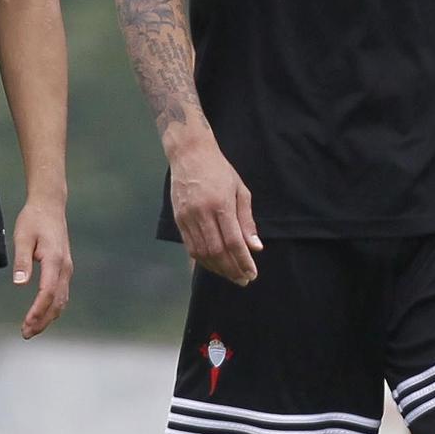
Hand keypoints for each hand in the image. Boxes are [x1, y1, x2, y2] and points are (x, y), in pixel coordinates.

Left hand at [12, 199, 72, 338]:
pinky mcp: (65, 268)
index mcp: (55, 260)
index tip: (26, 324)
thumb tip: (20, 284)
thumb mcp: (22, 237)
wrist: (50, 206)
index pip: (48, 292)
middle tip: (26, 334)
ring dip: (48, 317)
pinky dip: (53, 308)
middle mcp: (65, 267)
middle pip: (57, 301)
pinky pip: (62, 294)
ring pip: (62, 300)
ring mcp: (67, 268)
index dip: (38, 310)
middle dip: (42, 320)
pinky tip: (42, 315)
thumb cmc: (33, 220)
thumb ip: (22, 261)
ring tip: (31, 330)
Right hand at [169, 139, 260, 285]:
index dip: (243, 261)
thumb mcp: (240, 190)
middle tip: (243, 280)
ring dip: (217, 268)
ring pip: (202, 252)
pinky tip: (214, 265)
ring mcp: (187, 217)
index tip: (252, 273)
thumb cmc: (220, 170)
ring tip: (231, 275)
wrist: (190, 154)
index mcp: (221, 204)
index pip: (233, 241)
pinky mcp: (178, 219)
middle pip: (217, 251)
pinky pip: (190, 247)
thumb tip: (256, 247)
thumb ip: (247, 221)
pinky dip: (203, 260)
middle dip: (231, 269)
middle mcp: (202, 213)